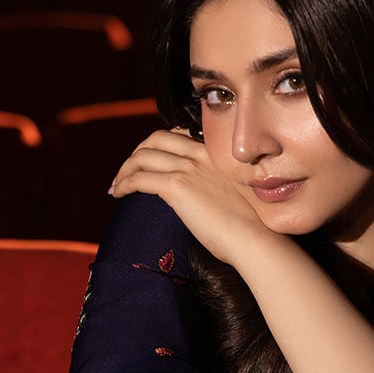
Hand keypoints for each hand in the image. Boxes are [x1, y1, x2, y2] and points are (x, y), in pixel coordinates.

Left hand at [109, 129, 280, 264]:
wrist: (255, 239)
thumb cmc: (253, 227)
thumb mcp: (237, 193)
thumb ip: (217, 184)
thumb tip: (203, 197)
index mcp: (217, 153)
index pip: (179, 133)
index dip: (159, 146)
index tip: (150, 161)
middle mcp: (201, 154)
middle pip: (156, 138)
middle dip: (137, 152)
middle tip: (127, 170)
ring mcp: (189, 168)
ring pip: (142, 156)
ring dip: (125, 169)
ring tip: (118, 184)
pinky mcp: (177, 186)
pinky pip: (139, 178)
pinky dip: (124, 183)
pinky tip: (119, 194)